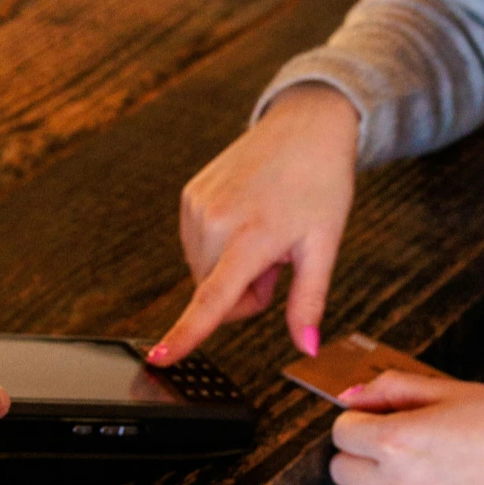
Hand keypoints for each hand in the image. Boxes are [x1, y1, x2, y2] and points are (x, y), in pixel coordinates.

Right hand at [149, 83, 359, 365]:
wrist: (305, 126)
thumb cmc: (321, 183)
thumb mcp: (325, 244)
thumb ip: (309, 301)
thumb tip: (307, 347)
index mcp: (251, 235)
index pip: (213, 298)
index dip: (186, 334)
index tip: (159, 358)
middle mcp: (215, 219)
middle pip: (216, 296)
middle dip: (247, 289)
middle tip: (279, 251)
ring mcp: (197, 205)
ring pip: (205, 272)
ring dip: (233, 265)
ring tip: (265, 227)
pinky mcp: (189, 194)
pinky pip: (198, 246)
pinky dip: (222, 244)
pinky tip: (248, 215)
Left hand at [328, 373, 483, 484]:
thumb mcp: (448, 388)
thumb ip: (393, 389)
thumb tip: (354, 397)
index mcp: (400, 441)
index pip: (341, 433)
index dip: (356, 419)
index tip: (372, 417)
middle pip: (342, 472)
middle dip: (358, 452)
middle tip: (387, 440)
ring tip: (407, 469)